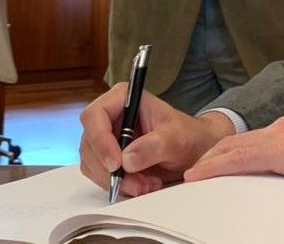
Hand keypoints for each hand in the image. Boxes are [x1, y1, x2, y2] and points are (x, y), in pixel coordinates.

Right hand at [78, 83, 234, 196]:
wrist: (194, 151)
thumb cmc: (187, 135)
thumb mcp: (177, 138)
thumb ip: (155, 145)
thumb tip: (127, 159)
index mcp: (123, 98)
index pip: (94, 116)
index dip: (100, 140)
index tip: (116, 163)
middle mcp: (110, 116)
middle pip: (89, 143)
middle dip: (110, 169)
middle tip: (137, 183)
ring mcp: (106, 138)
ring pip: (92, 163)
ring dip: (116, 180)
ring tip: (147, 184)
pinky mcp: (107, 158)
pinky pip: (100, 176)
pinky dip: (118, 185)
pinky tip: (142, 185)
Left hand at [184, 116, 283, 190]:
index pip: (252, 142)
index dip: (228, 153)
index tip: (211, 166)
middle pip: (236, 143)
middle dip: (212, 156)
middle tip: (191, 173)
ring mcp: (283, 137)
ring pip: (233, 149)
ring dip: (208, 162)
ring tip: (189, 177)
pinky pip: (241, 158)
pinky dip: (216, 166)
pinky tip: (202, 175)